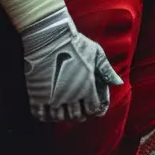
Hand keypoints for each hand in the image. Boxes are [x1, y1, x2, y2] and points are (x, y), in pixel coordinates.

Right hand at [21, 8, 121, 122]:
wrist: (49, 37)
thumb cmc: (75, 43)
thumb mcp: (97, 53)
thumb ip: (107, 70)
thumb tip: (118, 83)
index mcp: (87, 87)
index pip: (93, 109)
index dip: (93, 109)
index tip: (91, 105)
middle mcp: (71, 95)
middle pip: (76, 116)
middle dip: (78, 113)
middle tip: (77, 108)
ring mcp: (52, 97)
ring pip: (59, 117)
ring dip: (62, 114)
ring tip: (63, 107)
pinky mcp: (37, 94)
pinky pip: (40, 114)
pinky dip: (45, 115)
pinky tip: (48, 108)